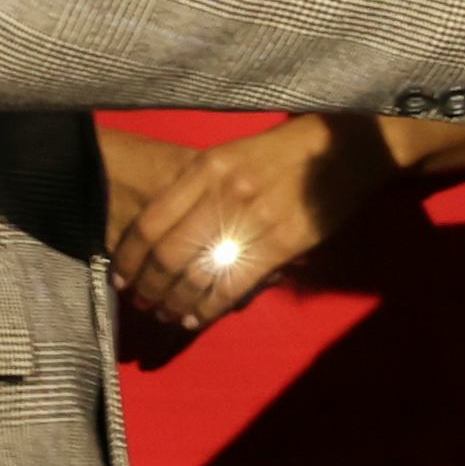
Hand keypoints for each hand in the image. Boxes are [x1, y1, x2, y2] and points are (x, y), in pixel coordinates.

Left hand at [108, 118, 398, 329]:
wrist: (343, 146)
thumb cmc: (283, 150)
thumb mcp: (232, 155)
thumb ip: (199, 189)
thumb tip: (165, 234)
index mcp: (206, 168)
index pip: (151, 222)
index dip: (130, 257)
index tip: (121, 277)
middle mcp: (223, 194)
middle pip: (169, 255)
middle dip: (149, 287)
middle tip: (143, 304)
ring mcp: (253, 220)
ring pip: (198, 276)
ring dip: (175, 303)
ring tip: (166, 315)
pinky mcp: (281, 245)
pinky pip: (233, 287)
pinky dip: (208, 310)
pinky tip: (196, 319)